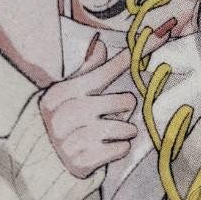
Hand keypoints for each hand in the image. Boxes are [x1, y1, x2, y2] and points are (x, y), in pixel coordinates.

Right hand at [39, 24, 172, 178]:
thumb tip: (99, 43)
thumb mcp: (67, 94)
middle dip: (125, 108)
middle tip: (114, 113)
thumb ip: (86, 70)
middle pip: (124, 102)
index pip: (104, 71)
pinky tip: (106, 148)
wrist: (42, 161)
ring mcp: (74, 138)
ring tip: (110, 133)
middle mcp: (67, 113)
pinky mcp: (83, 161)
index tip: (158, 37)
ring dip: (124, 131)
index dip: (131, 57)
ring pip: (125, 127)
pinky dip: (119, 149)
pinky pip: (121, 149)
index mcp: (64, 92)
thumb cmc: (62, 121)